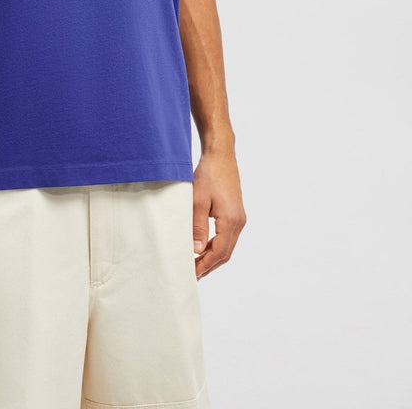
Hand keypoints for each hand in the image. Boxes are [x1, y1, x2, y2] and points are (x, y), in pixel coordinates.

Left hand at [192, 150, 245, 278]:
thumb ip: (198, 226)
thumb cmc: (208, 174)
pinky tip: (203, 248)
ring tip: (196, 265)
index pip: (219, 252)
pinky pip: (227, 236)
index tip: (192, 275)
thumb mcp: (198, 200)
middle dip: (209, 265)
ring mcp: (239, 217)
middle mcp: (239, 221)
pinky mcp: (235, 212)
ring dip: (212, 257)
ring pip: (227, 246)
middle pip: (225, 253)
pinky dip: (215, 246)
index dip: (205, 266)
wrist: (220, 155)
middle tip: (192, 275)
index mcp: (231, 220)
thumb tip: (197, 250)